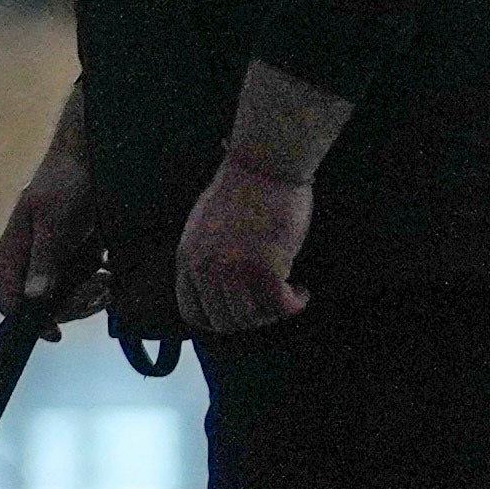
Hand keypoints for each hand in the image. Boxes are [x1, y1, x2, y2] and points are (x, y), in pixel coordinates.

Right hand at [0, 145, 106, 329]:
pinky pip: (82, 286)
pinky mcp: (76, 258)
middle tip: (99, 287)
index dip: (28, 321)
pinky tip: (109, 273)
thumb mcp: (53, 219)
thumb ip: (44, 259)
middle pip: (42, 307)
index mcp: (14, 252)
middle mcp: (30, 262)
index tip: (56, 331)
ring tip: (107, 280)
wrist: (93, 157)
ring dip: (88, 297)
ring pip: (65, 299)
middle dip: (72, 305)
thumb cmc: (66, 182)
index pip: (9, 300)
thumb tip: (33, 299)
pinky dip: (97, 287)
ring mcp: (54, 261)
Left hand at [172, 154, 317, 334]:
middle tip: (269, 305)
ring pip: (253, 318)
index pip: (193, 312)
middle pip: (225, 322)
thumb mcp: (206, 226)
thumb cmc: (242, 189)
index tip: (239, 313)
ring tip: (286, 294)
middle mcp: (206, 269)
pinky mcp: (265, 269)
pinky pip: (281, 307)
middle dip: (250, 319)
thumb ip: (206, 256)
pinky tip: (301, 293)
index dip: (218, 320)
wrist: (263, 166)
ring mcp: (234, 271)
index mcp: (187, 257)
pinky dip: (295, 304)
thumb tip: (218, 287)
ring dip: (273, 312)